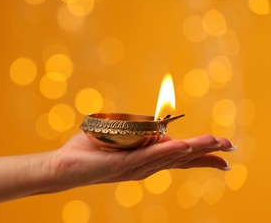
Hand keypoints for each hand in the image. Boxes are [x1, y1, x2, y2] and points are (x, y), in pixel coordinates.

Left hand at [51, 132, 234, 189]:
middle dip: (206, 153)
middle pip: (181, 159)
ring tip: (215, 142)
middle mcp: (143, 167)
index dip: (200, 157)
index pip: (178, 159)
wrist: (63, 167)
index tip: (224, 155)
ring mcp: (134, 168)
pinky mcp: (121, 165)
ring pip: (169, 157)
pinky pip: (147, 157)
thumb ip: (135, 132)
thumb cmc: (87, 151)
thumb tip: (151, 125)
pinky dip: (166, 151)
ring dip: (193, 149)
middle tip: (230, 147)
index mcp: (144, 161)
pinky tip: (182, 145)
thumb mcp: (117, 138)